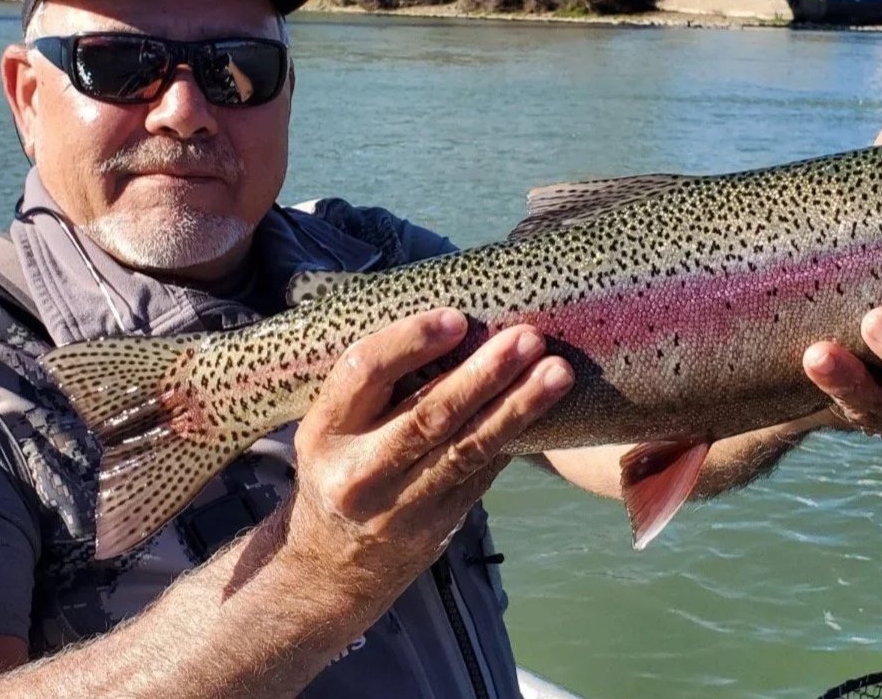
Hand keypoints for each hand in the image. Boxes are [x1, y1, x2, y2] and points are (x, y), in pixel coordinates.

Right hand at [284, 310, 572, 588]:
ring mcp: (402, 504)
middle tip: (528, 339)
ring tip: (557, 372)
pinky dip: (515, 436)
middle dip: (485, 374)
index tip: (457, 318)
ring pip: (469, 448)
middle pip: (430, 415)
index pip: (365, 373)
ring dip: (519, 406)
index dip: (411, 341)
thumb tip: (456, 324)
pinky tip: (548, 409)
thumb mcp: (332, 428)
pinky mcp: (440, 523)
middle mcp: (361, 471)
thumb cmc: (341, 467)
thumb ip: (377, 385)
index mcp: (324, 432)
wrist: (333, 564)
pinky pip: (484, 470)